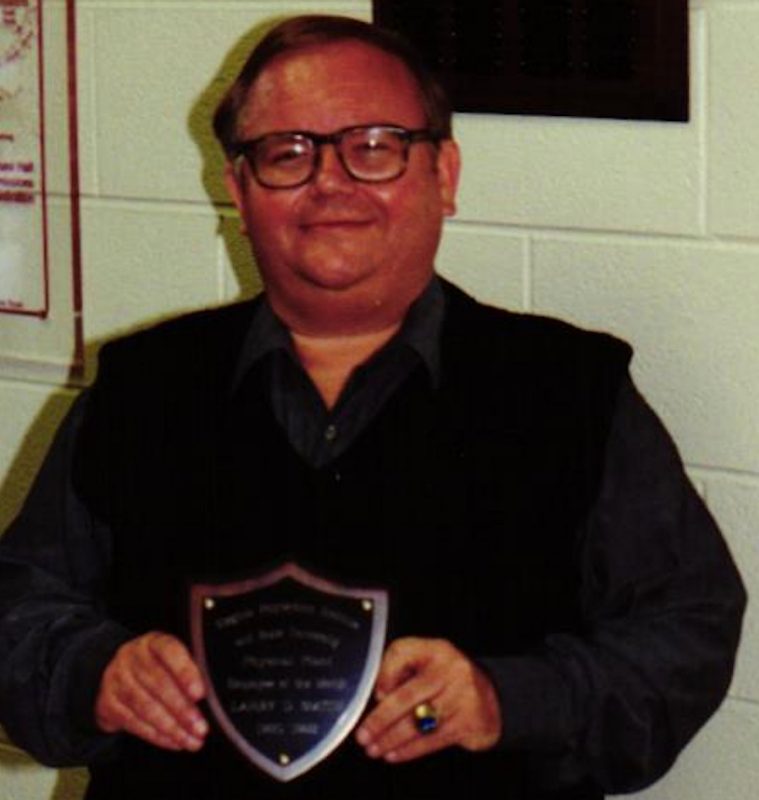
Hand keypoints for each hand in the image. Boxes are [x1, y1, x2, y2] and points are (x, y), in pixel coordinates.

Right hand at [95, 631, 208, 750]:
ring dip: (172, 728)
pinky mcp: (108, 703)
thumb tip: (211, 694)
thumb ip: (190, 669)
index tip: (200, 694)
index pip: (169, 651)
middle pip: (158, 684)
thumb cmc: (156, 665)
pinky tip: (174, 741)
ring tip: (192, 740)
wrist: (118, 674)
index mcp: (153, 641)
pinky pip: (134, 723)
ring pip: (146, 707)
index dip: (185, 672)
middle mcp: (132, 657)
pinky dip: (157, 736)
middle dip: (183, 709)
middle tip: (201, 728)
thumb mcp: (172, 658)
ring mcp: (117, 680)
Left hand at [355, 637, 500, 762]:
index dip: (384, 674)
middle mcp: (450, 670)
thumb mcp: (429, 663)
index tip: (374, 693)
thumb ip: (402, 669)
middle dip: (380, 719)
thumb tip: (378, 694)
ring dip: (390, 739)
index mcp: (436, 649)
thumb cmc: (450, 680)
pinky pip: (431, 740)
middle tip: (363, 734)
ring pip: (416, 723)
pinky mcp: (468, 723)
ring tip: (374, 748)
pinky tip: (394, 753)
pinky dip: (408, 750)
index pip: (403, 652)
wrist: (494, 699)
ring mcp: (461, 697)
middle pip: (406, 696)